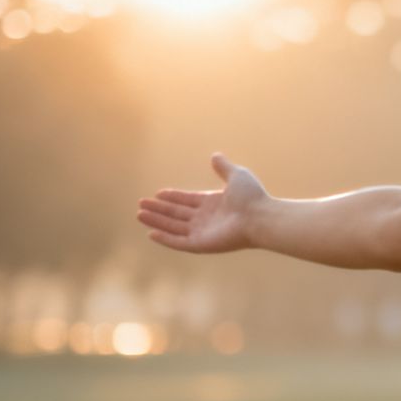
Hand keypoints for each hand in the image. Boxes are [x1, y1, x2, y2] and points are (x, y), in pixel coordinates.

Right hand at [136, 153, 268, 253]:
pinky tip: (151, 233)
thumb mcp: (237, 176)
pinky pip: (179, 242)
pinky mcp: (202, 244)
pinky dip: (165, 239)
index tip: (157, 194)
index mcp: (213, 203)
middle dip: (159, 209)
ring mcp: (203, 232)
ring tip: (140, 214)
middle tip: (141, 204)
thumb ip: (224, 167)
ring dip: (157, 221)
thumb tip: (215, 155)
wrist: (260, 217)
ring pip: (174, 227)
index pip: (187, 200)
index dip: (172, 197)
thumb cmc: (252, 197)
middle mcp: (206, 219)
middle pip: (177, 214)